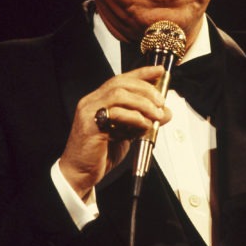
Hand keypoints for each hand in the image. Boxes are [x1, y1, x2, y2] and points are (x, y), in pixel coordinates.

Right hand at [58, 65, 172, 198]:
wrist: (80, 174)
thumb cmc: (100, 154)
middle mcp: (92, 102)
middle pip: (120, 83)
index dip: (141, 73)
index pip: (121, 79)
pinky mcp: (90, 126)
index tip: (159, 71)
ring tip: (156, 114)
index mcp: (99, 100)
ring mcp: (89, 112)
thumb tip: (165, 112)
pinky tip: (144, 125)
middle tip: (161, 100)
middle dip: (145, 88)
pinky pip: (116, 114)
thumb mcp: (127, 133)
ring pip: (119, 95)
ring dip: (143, 102)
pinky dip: (135, 117)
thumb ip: (143, 121)